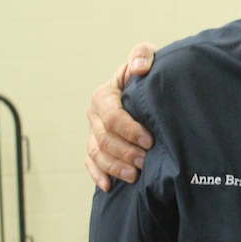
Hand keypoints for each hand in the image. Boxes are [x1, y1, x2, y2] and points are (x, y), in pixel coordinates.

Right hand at [85, 44, 157, 191]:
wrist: (148, 86)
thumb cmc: (149, 72)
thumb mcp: (148, 58)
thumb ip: (142, 55)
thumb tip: (139, 68)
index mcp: (105, 95)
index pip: (112, 116)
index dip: (129, 129)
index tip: (149, 140)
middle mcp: (95, 114)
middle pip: (104, 138)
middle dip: (125, 152)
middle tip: (146, 161)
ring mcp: (94, 131)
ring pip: (97, 153)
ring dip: (115, 167)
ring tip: (135, 175)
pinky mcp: (96, 145)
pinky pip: (91, 163)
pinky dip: (98, 175)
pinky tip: (109, 186)